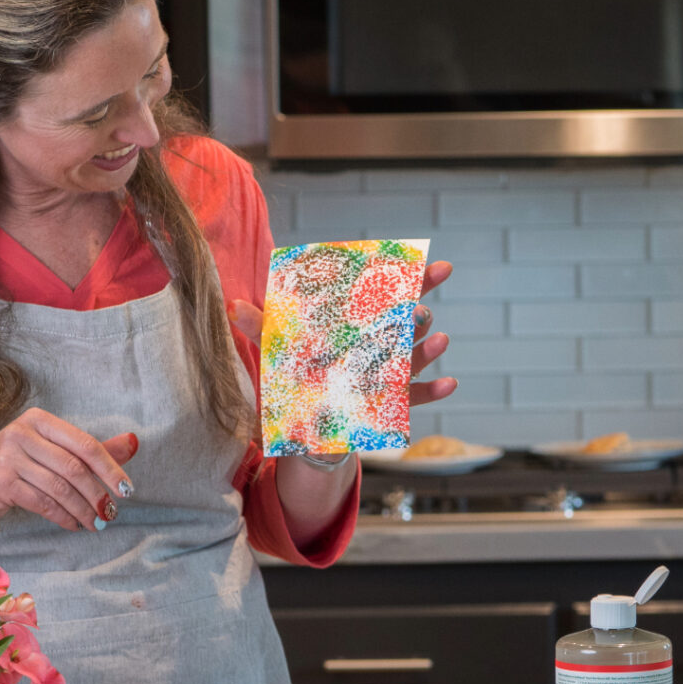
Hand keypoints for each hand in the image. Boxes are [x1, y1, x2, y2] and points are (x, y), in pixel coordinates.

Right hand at [0, 408, 137, 530]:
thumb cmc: (13, 466)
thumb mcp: (50, 451)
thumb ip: (90, 449)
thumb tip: (133, 442)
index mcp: (39, 420)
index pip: (84, 443)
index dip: (110, 467)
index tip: (126, 489)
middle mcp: (22, 433)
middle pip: (74, 467)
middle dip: (98, 494)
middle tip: (112, 512)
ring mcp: (9, 457)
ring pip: (60, 488)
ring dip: (83, 510)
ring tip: (96, 523)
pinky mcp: (1, 483)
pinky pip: (43, 503)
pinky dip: (63, 517)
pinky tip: (73, 524)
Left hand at [227, 258, 456, 407]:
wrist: (305, 420)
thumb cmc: (297, 373)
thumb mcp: (278, 350)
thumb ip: (261, 327)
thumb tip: (231, 307)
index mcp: (359, 322)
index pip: (390, 294)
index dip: (414, 278)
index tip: (434, 264)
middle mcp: (380, 343)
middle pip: (408, 322)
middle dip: (416, 313)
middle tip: (417, 308)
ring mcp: (388, 374)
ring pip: (413, 357)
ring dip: (426, 348)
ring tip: (437, 338)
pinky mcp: (389, 404)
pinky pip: (415, 398)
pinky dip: (433, 392)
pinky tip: (451, 383)